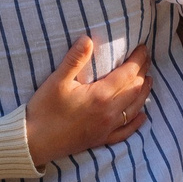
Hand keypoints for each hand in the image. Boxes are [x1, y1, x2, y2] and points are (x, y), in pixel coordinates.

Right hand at [24, 38, 151, 164]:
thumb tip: (87, 39)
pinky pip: (126, 131)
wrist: (34, 142)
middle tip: (146, 59)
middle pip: (135, 90)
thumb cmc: (44, 110)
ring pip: (134, 109)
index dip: (138, 60)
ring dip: (144, 93)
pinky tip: (142, 116)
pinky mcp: (101, 139)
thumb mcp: (57, 81)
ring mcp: (107, 128)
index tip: (143, 48)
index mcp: (101, 96)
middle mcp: (109, 113)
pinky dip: (136, 122)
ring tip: (148, 80)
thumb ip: (75, 59)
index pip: (128, 74)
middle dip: (143, 72)